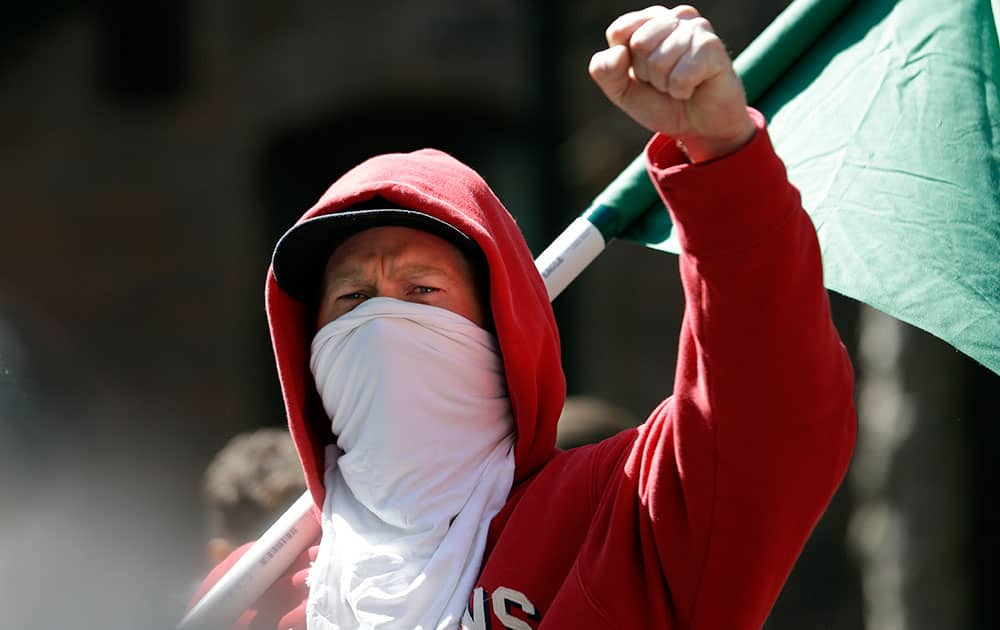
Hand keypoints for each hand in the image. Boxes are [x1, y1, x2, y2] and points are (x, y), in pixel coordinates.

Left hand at [589, 5, 754, 161]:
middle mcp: (675, 17)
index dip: (625, 64)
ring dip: (666, 84)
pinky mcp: (713, 47)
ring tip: (680, 85)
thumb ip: (605, 72)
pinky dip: (681, 90)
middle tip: (665, 81)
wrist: (699, 128)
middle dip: (647, 74)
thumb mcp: (622, 91)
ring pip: (659, 60)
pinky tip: (694, 88)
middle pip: (639, 44)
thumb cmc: (662, 103)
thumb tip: (618, 52)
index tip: (643, 74)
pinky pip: (681, 75)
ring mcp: (696, 29)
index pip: (619, 31)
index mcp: (650, 20)